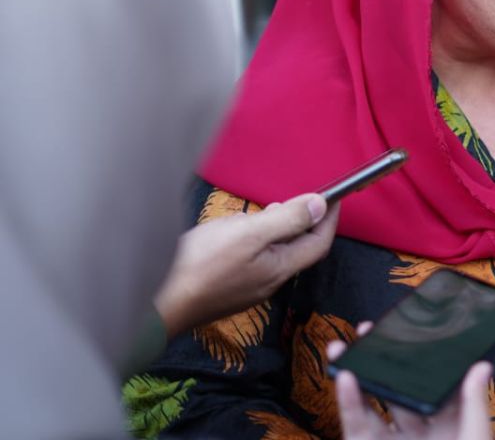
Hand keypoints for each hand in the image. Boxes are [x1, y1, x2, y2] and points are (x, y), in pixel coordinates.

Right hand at [154, 194, 338, 334]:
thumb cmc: (200, 266)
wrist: (155, 303)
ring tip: (274, 208)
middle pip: (298, 249)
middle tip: (306, 198)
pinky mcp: (227, 286)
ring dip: (280, 230)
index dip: (329, 218)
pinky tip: (241, 229)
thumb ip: (287, 220)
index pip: (318, 243)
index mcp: (279, 269)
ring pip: (274, 254)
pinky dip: (257, 240)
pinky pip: (253, 259)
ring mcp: (247, 287)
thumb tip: (320, 206)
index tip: (335, 196)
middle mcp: (268, 282)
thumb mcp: (248, 234)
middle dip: (306, 223)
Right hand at [328, 325, 491, 439]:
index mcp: (451, 424)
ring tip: (347, 351)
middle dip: (383, 361)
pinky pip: (359, 425)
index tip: (415, 330)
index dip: (425, 356)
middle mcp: (420, 431)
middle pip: (399, 388)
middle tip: (370, 331)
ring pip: (372, 403)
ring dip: (358, 377)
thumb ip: (474, 407)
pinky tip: (347, 381)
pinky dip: (351, 404)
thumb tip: (480, 363)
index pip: (437, 382)